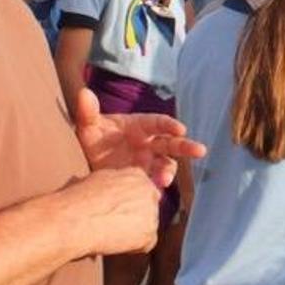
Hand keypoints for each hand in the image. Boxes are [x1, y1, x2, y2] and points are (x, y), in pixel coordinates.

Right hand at [62, 167, 162, 256]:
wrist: (76, 219)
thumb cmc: (77, 199)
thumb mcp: (96, 179)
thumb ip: (113, 184)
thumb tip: (108, 190)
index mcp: (136, 175)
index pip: (143, 191)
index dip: (130, 204)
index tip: (117, 211)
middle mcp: (149, 191)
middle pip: (149, 208)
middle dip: (135, 217)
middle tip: (113, 225)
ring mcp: (152, 212)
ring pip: (148, 226)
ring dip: (134, 232)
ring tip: (110, 233)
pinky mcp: (150, 233)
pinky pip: (146, 243)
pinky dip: (133, 247)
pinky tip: (115, 242)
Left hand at [72, 88, 206, 187]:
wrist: (89, 162)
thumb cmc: (95, 138)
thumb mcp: (88, 125)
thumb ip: (87, 111)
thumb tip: (84, 93)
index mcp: (141, 126)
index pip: (159, 123)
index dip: (170, 125)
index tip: (180, 129)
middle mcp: (150, 143)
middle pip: (172, 143)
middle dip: (186, 146)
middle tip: (200, 151)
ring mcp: (149, 162)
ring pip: (167, 165)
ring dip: (168, 172)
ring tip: (164, 181)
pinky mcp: (145, 178)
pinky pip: (155, 182)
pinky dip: (157, 186)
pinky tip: (154, 191)